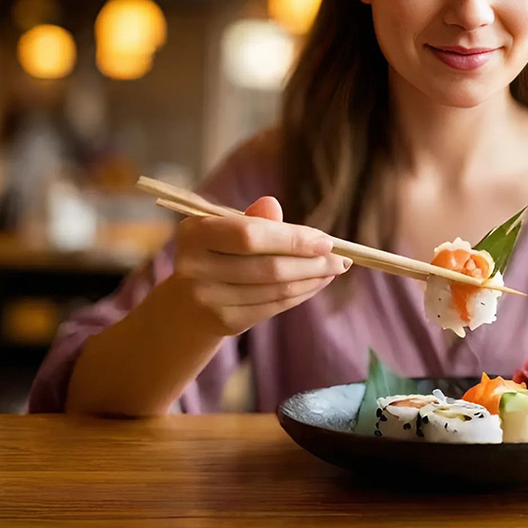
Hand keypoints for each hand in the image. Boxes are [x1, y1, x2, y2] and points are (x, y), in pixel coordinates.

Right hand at [170, 196, 350, 336]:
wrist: (186, 305)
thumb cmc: (217, 254)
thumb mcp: (227, 230)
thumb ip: (252, 219)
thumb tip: (273, 205)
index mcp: (194, 234)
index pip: (250, 236)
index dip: (291, 239)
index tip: (325, 240)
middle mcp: (195, 268)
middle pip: (268, 267)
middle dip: (312, 263)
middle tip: (341, 258)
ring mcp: (208, 299)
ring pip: (275, 290)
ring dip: (312, 279)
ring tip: (334, 269)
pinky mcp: (224, 322)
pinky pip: (273, 307)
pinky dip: (301, 294)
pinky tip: (317, 283)